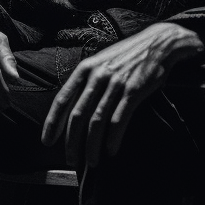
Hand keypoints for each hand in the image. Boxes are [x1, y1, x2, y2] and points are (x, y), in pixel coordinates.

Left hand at [40, 21, 204, 167]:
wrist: (158, 43)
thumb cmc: (127, 57)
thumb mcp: (100, 63)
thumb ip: (86, 83)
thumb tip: (72, 111)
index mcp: (85, 69)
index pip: (62, 100)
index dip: (52, 123)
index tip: (46, 141)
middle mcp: (97, 76)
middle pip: (78, 115)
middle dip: (72, 142)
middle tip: (72, 160)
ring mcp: (115, 83)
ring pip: (97, 121)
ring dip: (92, 145)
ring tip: (92, 161)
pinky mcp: (134, 90)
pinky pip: (119, 119)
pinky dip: (113, 138)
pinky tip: (111, 150)